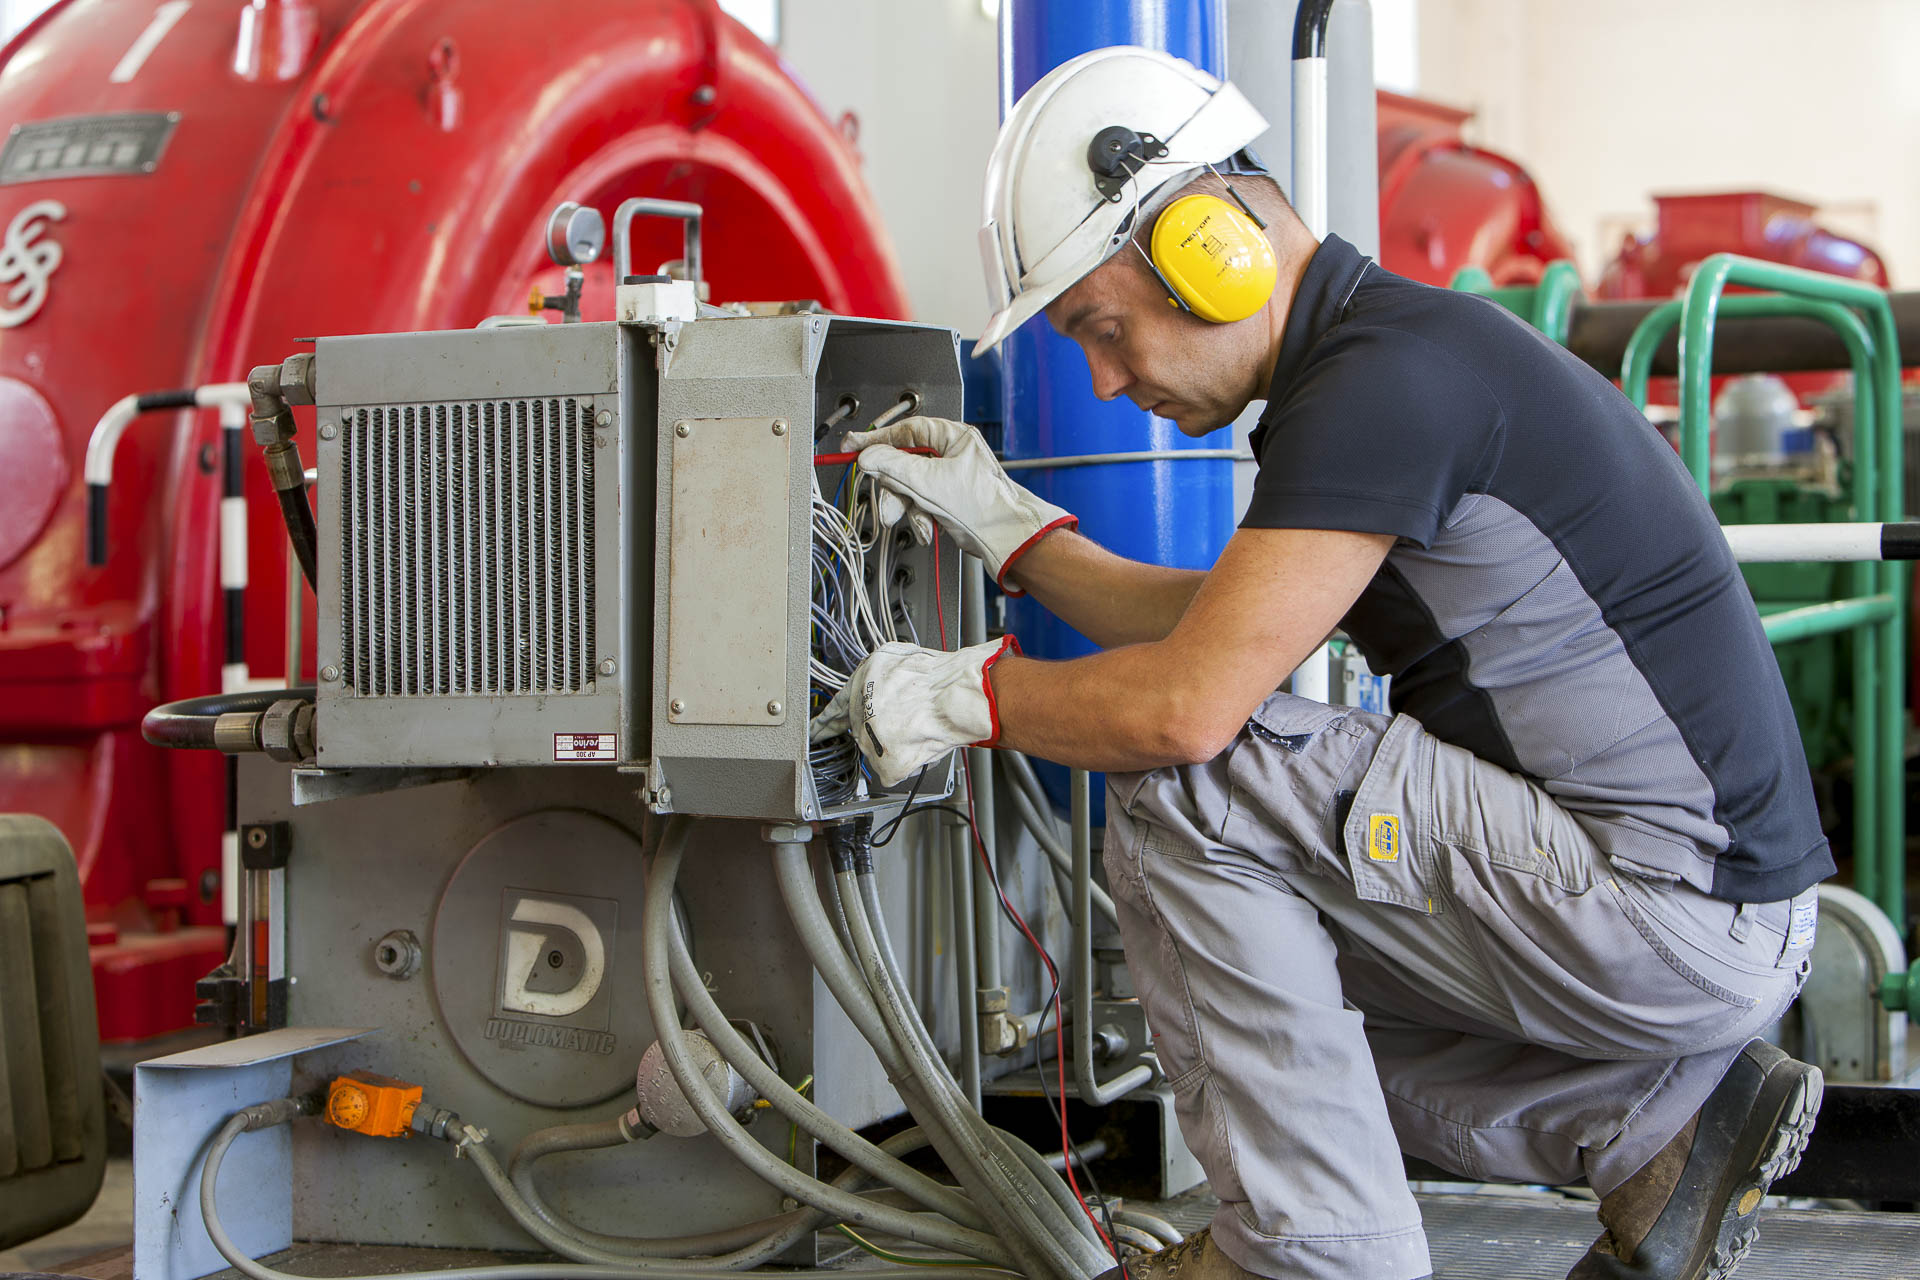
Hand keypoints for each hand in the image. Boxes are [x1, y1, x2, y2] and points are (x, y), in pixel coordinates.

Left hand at [808, 636, 1020, 786]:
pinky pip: (890, 772)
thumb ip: (882, 682)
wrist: (962, 694)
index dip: (827, 721)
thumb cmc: (945, 679)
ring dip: (896, 748)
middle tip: (906, 726)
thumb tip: (880, 696)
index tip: (814, 732)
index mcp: (865, 676)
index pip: (836, 705)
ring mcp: (869, 733)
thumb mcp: (903, 663)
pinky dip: (906, 766)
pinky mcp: (883, 758)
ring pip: (877, 751)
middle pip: (862, 731)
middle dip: (882, 732)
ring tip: (920, 730)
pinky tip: (920, 746)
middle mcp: (861, 704)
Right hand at [843, 416, 1075, 593]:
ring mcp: (950, 477)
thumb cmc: (984, 506)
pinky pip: (921, 502)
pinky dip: (920, 516)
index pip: (905, 431)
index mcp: (953, 437)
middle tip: (887, 501)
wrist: (1005, 539)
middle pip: (904, 462)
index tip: (853, 448)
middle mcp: (952, 453)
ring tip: (913, 520)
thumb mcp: (928, 483)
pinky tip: (928, 528)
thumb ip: (892, 466)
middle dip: (894, 487)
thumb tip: (867, 456)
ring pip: (910, 485)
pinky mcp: (949, 499)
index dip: (876, 440)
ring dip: (907, 506)